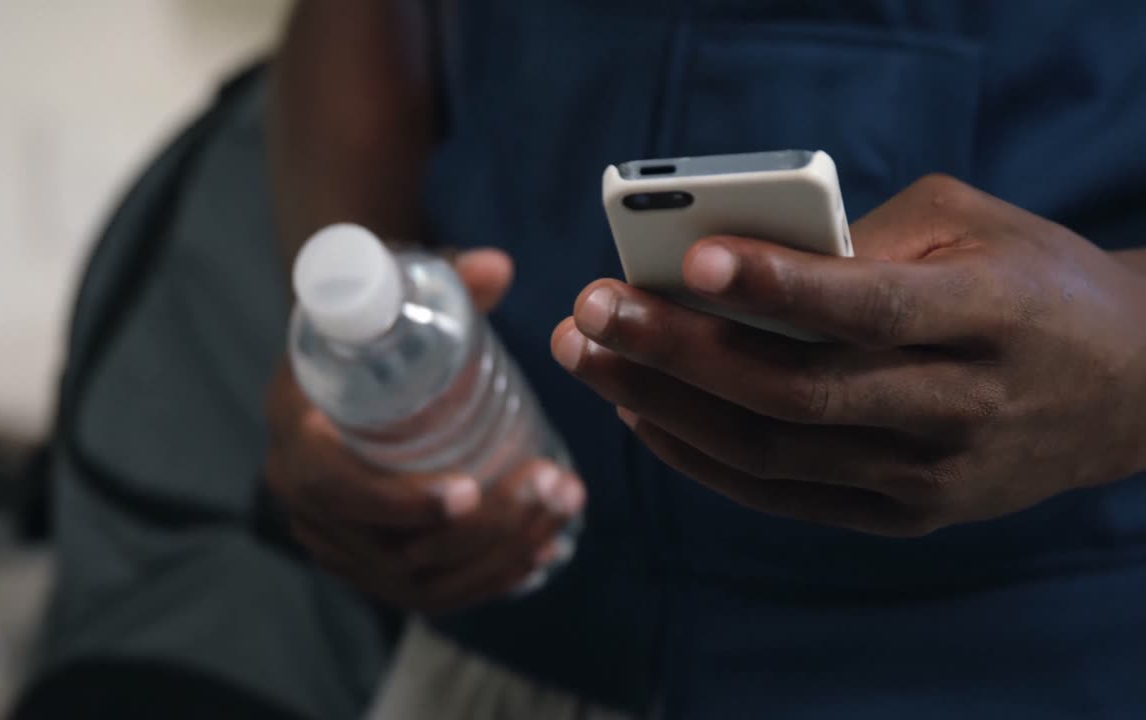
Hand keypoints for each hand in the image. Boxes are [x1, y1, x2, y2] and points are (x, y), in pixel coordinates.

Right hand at [267, 248, 584, 612]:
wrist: (349, 365)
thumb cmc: (372, 328)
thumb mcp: (396, 295)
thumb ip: (445, 278)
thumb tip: (497, 268)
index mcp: (298, 436)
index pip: (332, 487)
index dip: (397, 501)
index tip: (467, 491)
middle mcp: (309, 504)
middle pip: (393, 550)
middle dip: (484, 530)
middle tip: (550, 486)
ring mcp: (343, 543)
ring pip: (420, 581)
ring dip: (500, 554)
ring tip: (562, 505)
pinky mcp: (374, 563)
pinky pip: (431, 592)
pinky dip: (489, 579)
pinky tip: (542, 548)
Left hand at [553, 174, 1145, 536]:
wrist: (1127, 385)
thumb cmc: (1030, 280)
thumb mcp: (970, 224)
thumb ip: (860, 239)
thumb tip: (728, 259)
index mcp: (990, 315)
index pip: (868, 309)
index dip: (776, 287)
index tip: (686, 258)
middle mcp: (961, 407)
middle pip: (796, 392)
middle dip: (678, 352)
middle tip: (589, 310)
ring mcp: (930, 477)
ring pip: (775, 452)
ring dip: (666, 405)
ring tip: (592, 357)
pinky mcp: (904, 515)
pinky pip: (782, 495)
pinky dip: (702, 457)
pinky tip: (642, 413)